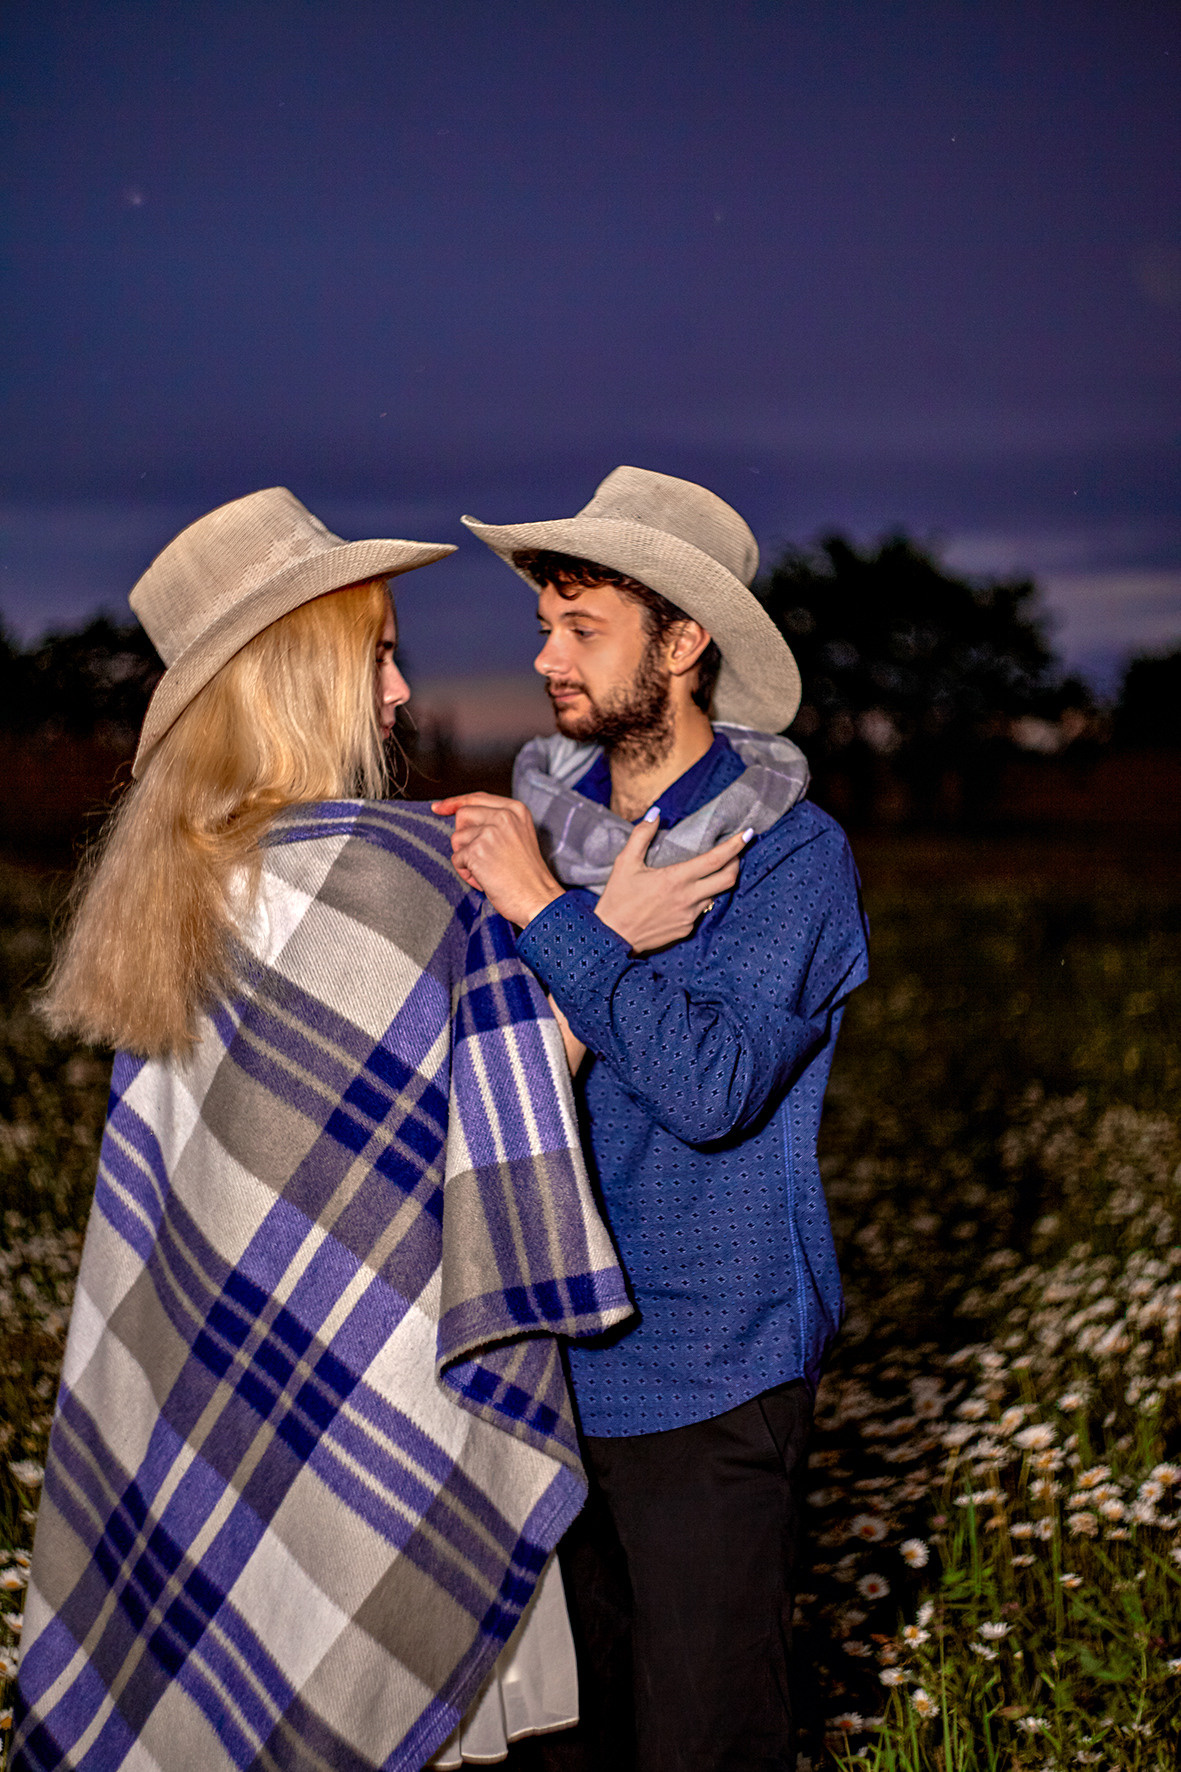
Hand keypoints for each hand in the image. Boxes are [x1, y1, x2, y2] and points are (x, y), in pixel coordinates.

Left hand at [431, 793, 564, 926]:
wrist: (538, 899)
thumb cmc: (529, 875)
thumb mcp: (519, 836)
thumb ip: (496, 821)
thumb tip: (460, 815)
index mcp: (516, 810)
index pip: (477, 798)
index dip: (455, 802)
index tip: (439, 808)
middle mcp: (504, 816)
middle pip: (463, 815)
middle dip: (464, 837)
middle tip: (481, 857)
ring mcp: (490, 832)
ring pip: (457, 838)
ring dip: (466, 858)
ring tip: (487, 872)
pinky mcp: (477, 850)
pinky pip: (457, 859)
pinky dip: (466, 874)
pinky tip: (485, 881)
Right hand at [595, 814, 751, 953]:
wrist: (612, 937)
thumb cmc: (617, 899)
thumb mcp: (625, 863)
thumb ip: (641, 835)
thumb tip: (655, 813)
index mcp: (676, 879)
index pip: (716, 859)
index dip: (735, 845)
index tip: (747, 834)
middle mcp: (689, 898)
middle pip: (729, 879)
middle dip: (736, 863)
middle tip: (734, 852)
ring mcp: (690, 916)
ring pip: (716, 894)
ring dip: (719, 880)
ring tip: (712, 870)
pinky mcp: (687, 929)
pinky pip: (702, 910)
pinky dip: (702, 897)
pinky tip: (690, 892)